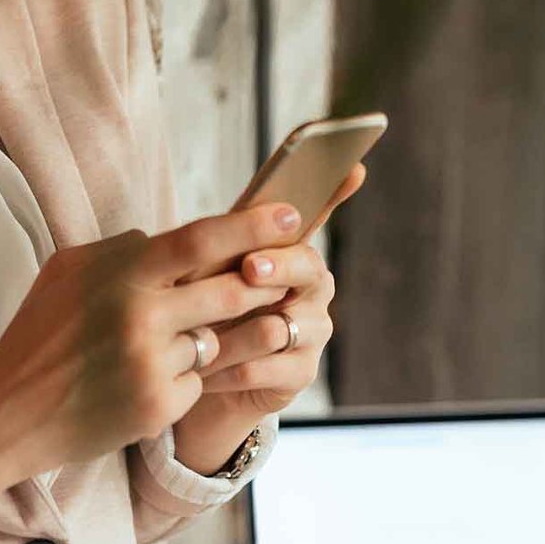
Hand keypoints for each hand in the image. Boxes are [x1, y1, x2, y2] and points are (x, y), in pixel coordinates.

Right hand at [0, 201, 322, 489]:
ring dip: (216, 336)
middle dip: (260, 284)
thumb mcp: (68, 270)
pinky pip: (200, 380)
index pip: (202, 240)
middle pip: (231, 290)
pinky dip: (186, 375)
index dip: (253, 226)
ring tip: (194, 333)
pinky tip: (148, 378)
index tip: (292, 217)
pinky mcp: (159, 406)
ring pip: (219, 339)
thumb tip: (170, 240)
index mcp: (121, 273)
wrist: (9, 412)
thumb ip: (123, 250)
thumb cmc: (38, 334)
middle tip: (278, 277)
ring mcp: (153, 364)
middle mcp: (142, 316)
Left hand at [179, 163, 365, 424]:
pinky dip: (228, 368)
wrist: (192, 377)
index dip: (335, 188)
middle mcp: (310, 286)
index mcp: (289, 250)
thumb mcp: (199, 271)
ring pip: (278, 324)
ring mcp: (311, 330)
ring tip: (195, 337)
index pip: (317, 212)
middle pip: (306, 264)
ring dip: (230, 332)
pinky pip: (265, 367)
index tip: (352, 167)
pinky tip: (203, 372)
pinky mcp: (300, 373)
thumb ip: (218, 243)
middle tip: (249, 268)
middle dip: (277, 265)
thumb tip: (225, 226)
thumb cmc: (199, 311)